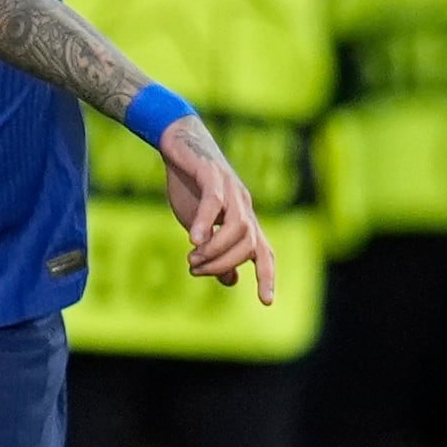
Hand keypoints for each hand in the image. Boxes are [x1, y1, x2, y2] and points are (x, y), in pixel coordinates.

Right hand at [160, 116, 275, 304]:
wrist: (178, 143)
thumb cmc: (190, 185)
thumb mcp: (201, 226)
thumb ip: (216, 252)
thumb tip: (232, 280)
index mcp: (243, 219)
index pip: (264, 252)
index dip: (268, 276)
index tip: (267, 302)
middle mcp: (243, 205)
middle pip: (250, 244)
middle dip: (225, 264)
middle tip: (196, 270)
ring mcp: (230, 189)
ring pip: (239, 227)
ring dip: (216, 249)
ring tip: (192, 257)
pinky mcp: (211, 174)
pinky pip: (215, 202)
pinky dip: (206, 223)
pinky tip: (193, 238)